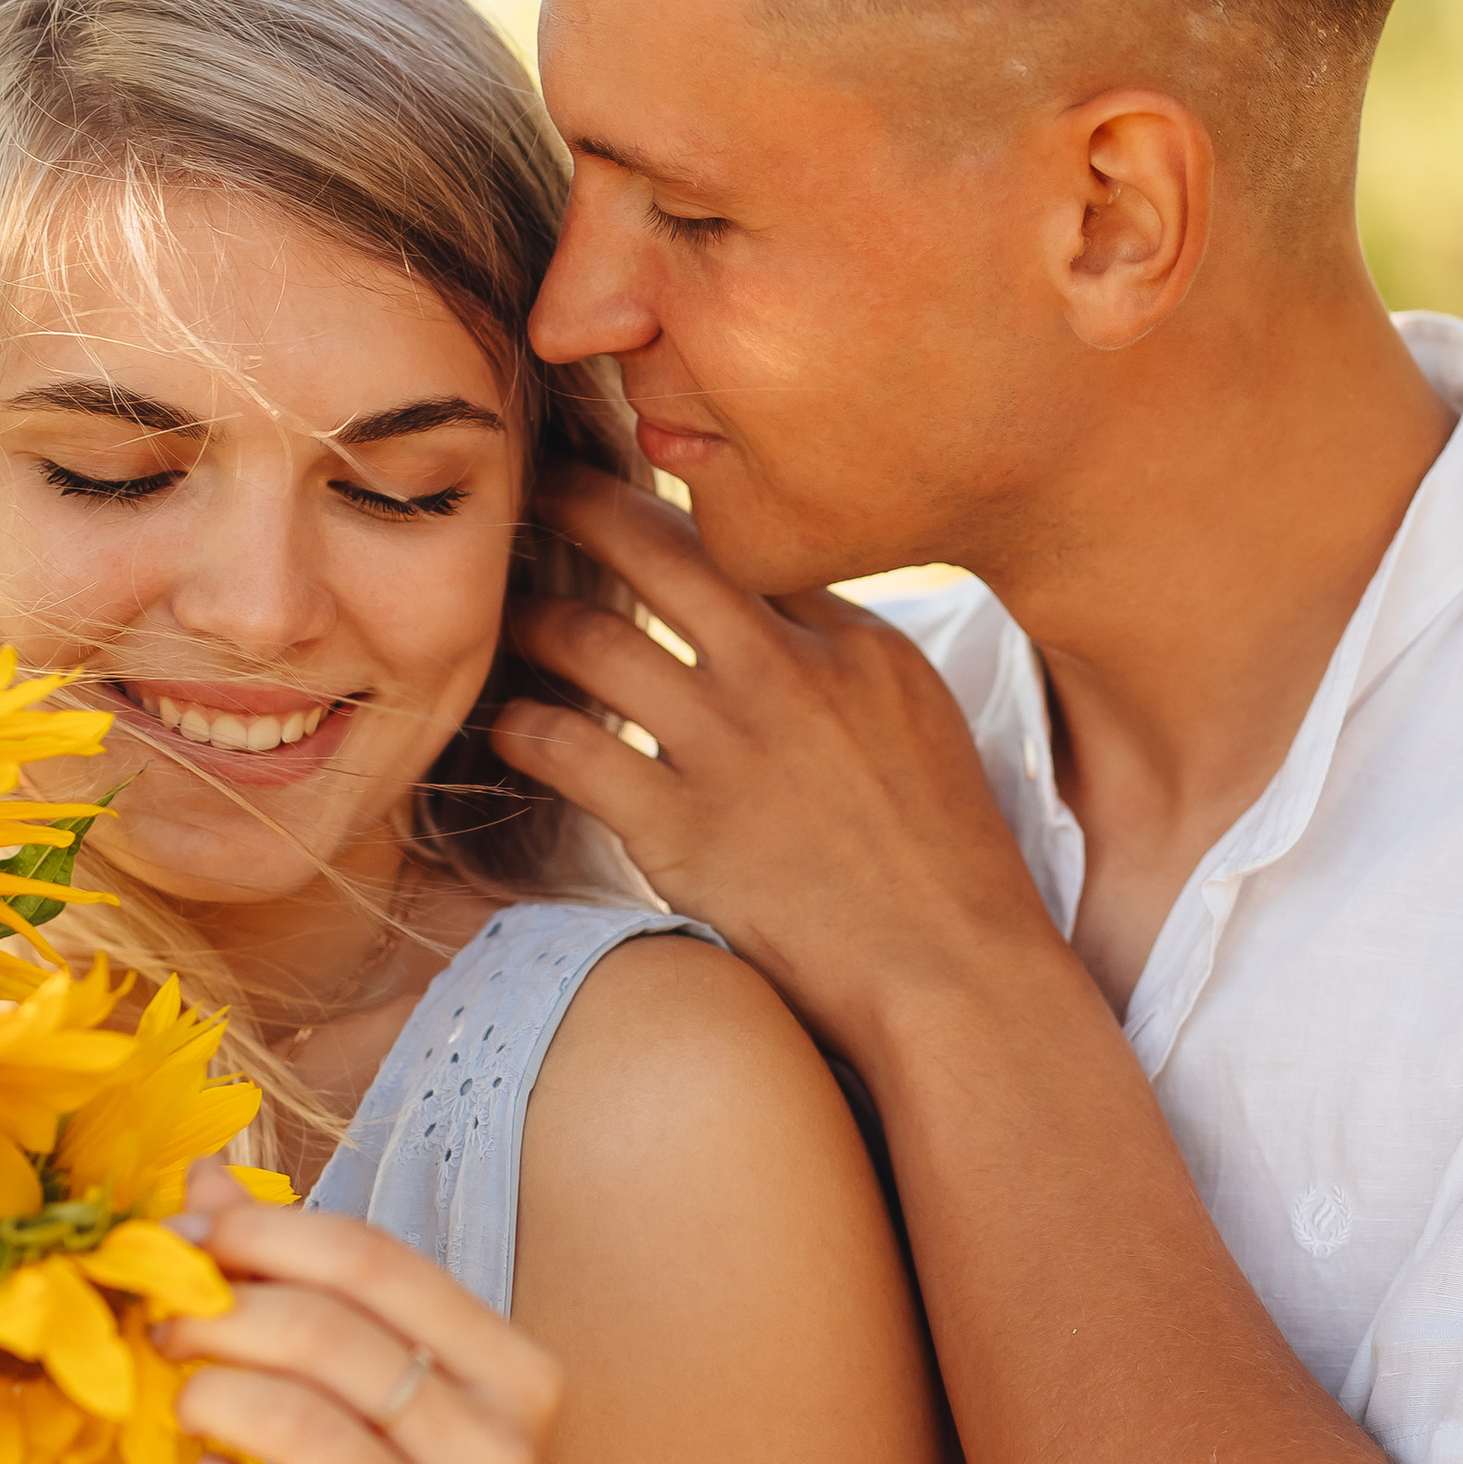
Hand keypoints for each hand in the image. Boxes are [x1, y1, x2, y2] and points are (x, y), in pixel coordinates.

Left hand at [163, 1159, 559, 1463]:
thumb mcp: (377, 1401)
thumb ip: (305, 1289)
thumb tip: (201, 1177)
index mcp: (521, 1379)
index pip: (378, 1264)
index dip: (268, 1233)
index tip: (190, 1235)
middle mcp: (503, 1458)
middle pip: (327, 1334)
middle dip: (219, 1311)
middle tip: (159, 1322)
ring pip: (291, 1422)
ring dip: (205, 1394)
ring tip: (179, 1398)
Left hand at [490, 467, 1056, 1059]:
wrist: (954, 974)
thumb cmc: (947, 866)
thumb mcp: (924, 726)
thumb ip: (851, 664)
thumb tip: (788, 624)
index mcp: (857, 643)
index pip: (749, 542)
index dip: (684, 506)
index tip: (637, 491)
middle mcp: (788, 673)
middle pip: (658, 550)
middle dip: (584, 504)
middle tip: (540, 489)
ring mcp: (730, 747)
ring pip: (594, 641)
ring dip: (536, 620)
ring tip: (508, 616)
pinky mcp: (682, 827)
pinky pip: (570, 750)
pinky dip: (526, 729)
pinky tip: (509, 726)